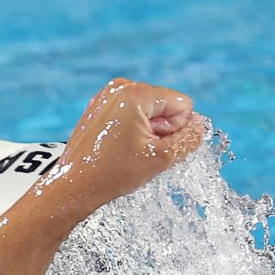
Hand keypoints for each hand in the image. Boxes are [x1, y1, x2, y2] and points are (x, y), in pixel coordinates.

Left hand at [51, 78, 208, 206]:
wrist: (73, 187)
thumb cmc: (112, 173)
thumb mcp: (162, 158)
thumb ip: (189, 138)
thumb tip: (201, 126)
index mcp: (135, 93)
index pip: (182, 103)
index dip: (178, 128)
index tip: (155, 146)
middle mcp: (119, 87)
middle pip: (165, 105)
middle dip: (162, 129)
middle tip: (142, 151)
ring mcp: (106, 97)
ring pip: (149, 111)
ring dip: (149, 132)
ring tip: (130, 151)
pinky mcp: (98, 109)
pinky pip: (132, 114)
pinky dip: (133, 131)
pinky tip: (120, 148)